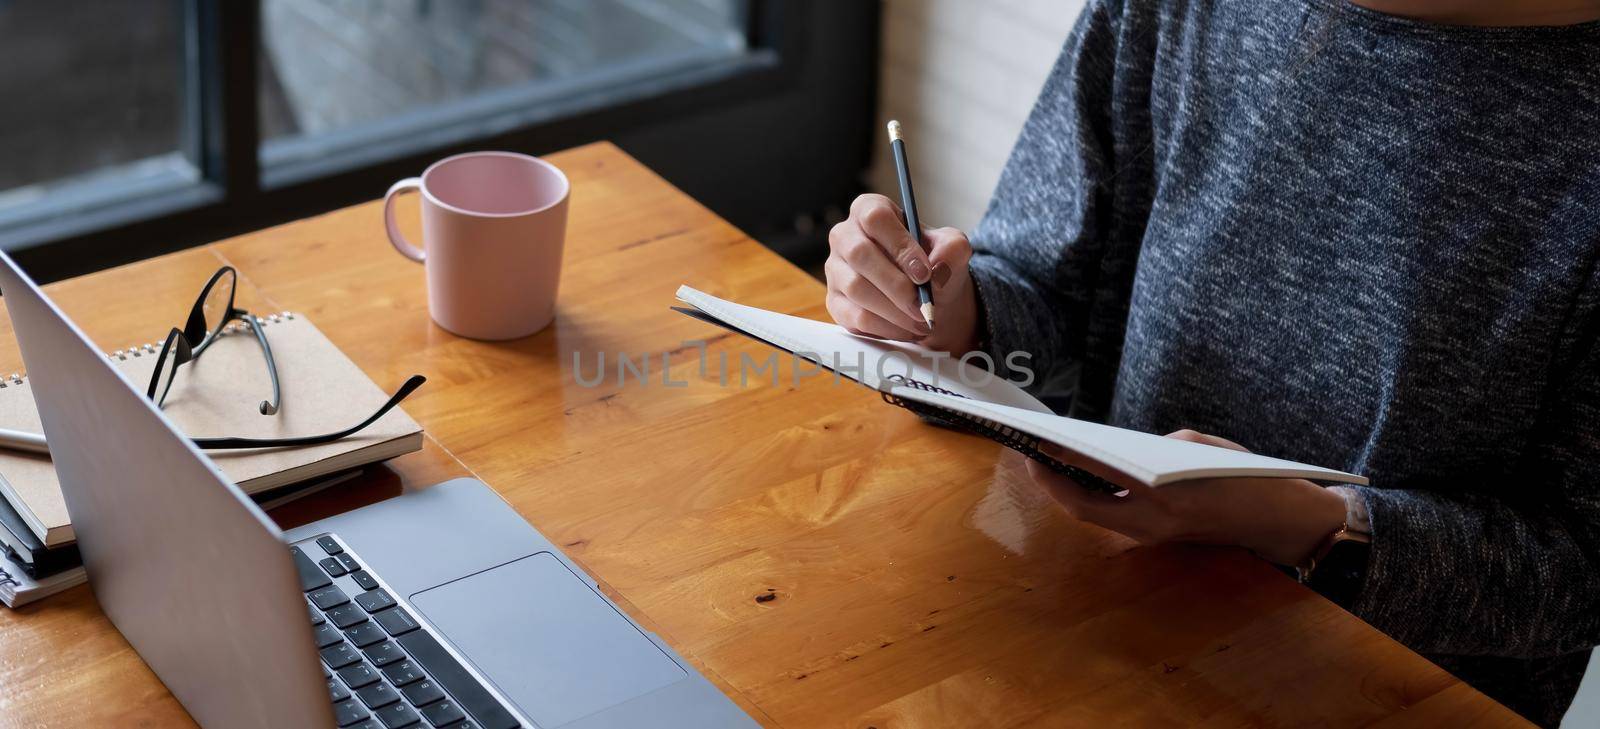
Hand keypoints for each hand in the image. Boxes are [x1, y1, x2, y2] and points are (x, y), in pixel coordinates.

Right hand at [825, 194, 978, 353]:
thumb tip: (938, 267)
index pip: (875, 218)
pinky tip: (907, 328)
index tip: (924, 273)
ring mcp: (835, 270)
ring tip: (921, 319)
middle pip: (860, 254)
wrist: (925, 296)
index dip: (900, 245)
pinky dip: (887, 328)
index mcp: (869, 210)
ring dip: (895, 310)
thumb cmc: (931, 264)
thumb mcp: (951, 249)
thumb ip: (952, 249)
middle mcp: (845, 236)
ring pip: (857, 289)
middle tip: (923, 305)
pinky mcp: (835, 302)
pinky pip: (856, 316)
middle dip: (897, 285)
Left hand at [1026, 429, 1347, 565]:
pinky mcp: (1156, 538)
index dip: (1060, 463)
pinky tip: (1082, 476)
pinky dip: (1092, 498)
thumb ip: (1156, 446)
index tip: (1036, 443)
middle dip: (1052, 482)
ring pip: (1095, 517)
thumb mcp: (1200, 447)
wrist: (1278, 521)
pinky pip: (1112, 520)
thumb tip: (1120, 450)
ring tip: (1049, 463)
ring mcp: (1152, 536)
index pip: (1095, 479)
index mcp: (1162, 495)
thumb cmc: (1245, 477)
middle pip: (1082, 508)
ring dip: (1069, 492)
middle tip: (1031, 455)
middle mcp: (1151, 523)